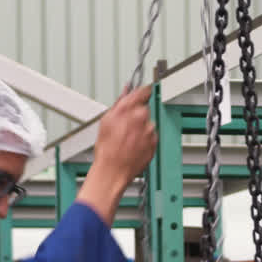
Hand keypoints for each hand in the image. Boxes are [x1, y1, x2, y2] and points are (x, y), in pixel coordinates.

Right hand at [77, 85, 156, 223]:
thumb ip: (120, 102)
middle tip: (125, 124)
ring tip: (127, 138)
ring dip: (140, 128)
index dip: (142, 91)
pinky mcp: (154, 144)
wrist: (113, 170)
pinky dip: (144, 139)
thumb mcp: (106, 120)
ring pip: (147, 124)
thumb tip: (126, 91)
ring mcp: (150, 132)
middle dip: (137, 114)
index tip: (142, 91)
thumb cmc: (107, 148)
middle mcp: (143, 119)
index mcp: (130, 109)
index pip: (144, 91)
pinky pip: (150, 137)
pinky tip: (132, 145)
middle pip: (144, 109)